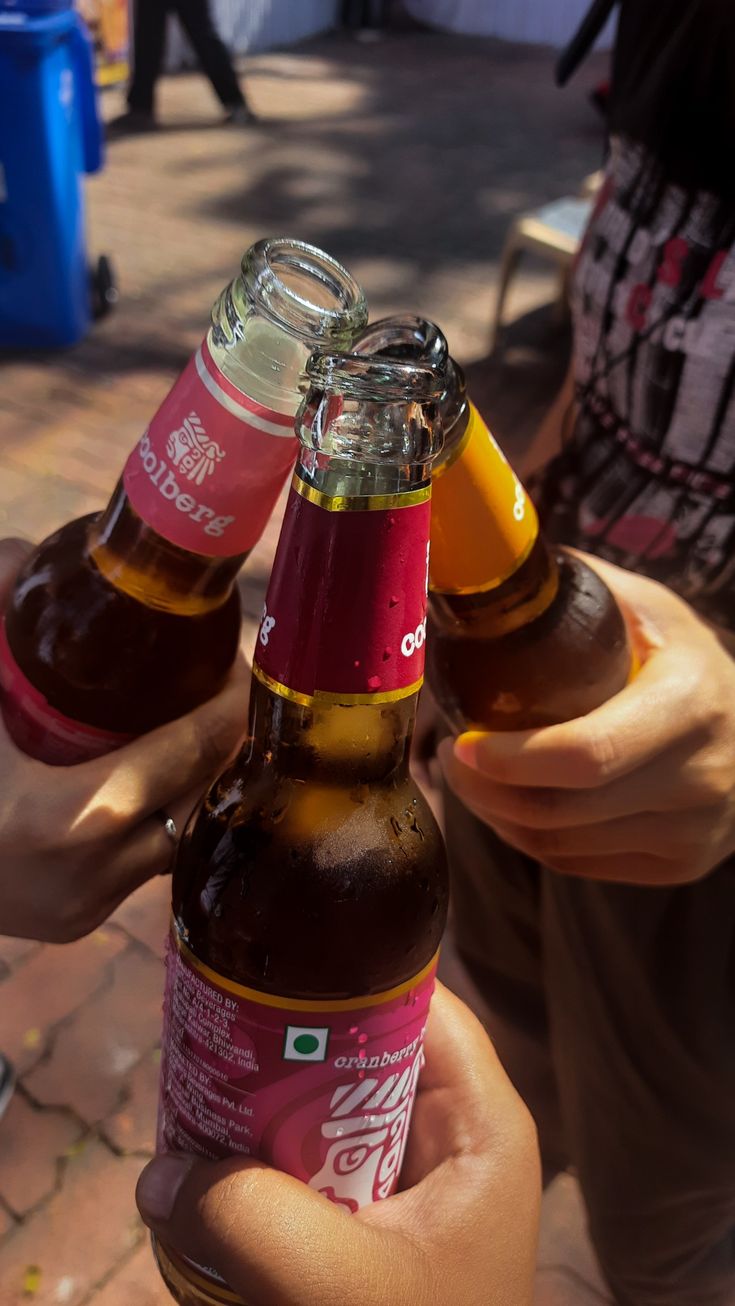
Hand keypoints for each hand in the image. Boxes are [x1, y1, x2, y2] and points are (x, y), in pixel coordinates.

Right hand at [0, 539, 248, 941]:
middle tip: (215, 681)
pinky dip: (155, 816)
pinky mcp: (78, 923)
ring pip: (180, 834)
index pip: (192, 749)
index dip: (229, 697)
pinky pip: (145, 862)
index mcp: (65, 816)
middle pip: (202, 793)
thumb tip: (22, 552)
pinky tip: (149, 776)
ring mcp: (88, 907)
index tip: (232, 656)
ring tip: (190, 723)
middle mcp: (92, 874)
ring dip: (192, 779)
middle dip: (221, 735)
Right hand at [136, 984, 540, 1305]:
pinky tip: (212, 1173)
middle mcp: (450, 1138)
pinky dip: (264, 1171)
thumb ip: (244, 1223)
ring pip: (327, 1112)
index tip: (259, 971)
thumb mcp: (336, 1288)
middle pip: (361, 1050)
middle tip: (207, 1038)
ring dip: (263, 1114)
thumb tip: (157, 1177)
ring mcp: (411, 1184)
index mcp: (480, 1122)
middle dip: (283, 1048)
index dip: (341, 972)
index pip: (415, 1000)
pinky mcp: (375, 1228)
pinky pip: (312, 1172)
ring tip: (196, 1098)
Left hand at [440, 554, 734, 884]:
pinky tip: (513, 804)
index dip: (512, 758)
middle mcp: (702, 776)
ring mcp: (696, 831)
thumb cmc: (680, 658)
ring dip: (500, 816)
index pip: (588, 753)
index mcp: (690, 702)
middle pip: (565, 809)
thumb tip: (489, 563)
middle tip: (451, 757)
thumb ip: (575, 587)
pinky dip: (531, 839)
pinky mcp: (681, 864)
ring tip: (475, 778)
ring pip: (563, 844)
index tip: (462, 742)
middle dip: (487, 789)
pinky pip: (579, 865)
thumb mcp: (646, 608)